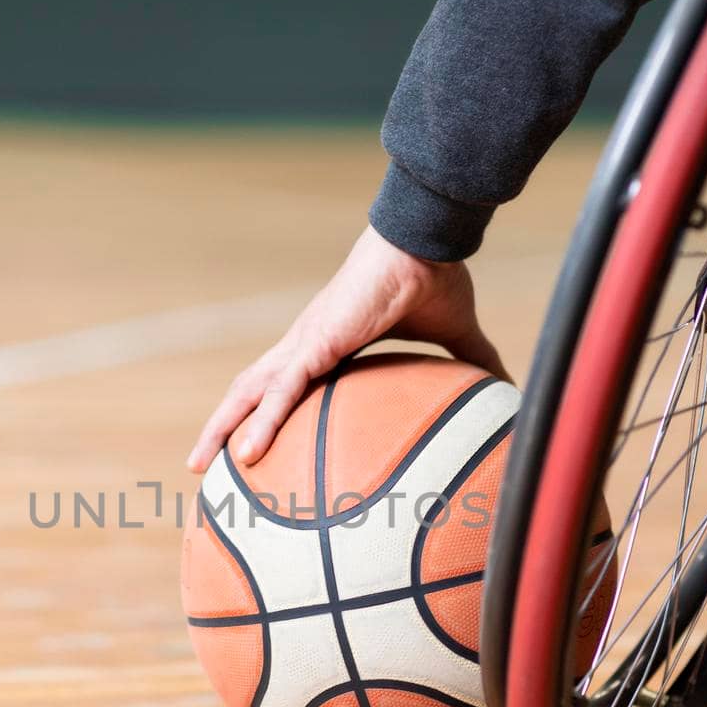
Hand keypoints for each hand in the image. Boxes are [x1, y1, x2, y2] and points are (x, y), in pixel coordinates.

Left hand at [186, 225, 508, 472]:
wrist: (428, 241)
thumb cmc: (436, 277)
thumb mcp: (456, 335)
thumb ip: (473, 364)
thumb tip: (508, 392)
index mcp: (327, 345)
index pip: (283, 384)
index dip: (263, 411)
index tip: (248, 444)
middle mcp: (305, 345)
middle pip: (250, 392)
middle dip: (223, 426)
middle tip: (201, 463)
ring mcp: (304, 344)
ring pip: (250, 393)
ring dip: (223, 428)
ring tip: (199, 465)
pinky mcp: (315, 343)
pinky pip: (281, 391)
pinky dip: (261, 422)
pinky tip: (244, 454)